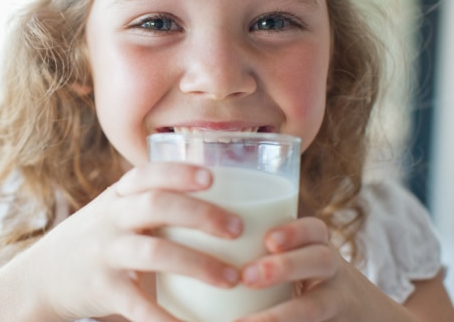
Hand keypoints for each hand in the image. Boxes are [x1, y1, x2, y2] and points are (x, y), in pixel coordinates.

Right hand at [17, 162, 243, 321]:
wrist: (40, 279)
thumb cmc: (93, 243)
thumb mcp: (112, 214)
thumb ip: (149, 205)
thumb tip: (213, 200)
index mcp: (117, 197)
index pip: (147, 174)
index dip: (179, 172)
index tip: (213, 177)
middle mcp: (109, 220)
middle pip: (156, 206)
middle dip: (200, 214)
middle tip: (238, 229)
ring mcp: (104, 254)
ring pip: (154, 253)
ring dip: (197, 264)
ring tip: (231, 278)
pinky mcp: (102, 289)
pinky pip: (139, 305)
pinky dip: (168, 318)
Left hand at [236, 217, 414, 321]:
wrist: (367, 320)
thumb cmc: (306, 286)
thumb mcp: (292, 265)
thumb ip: (251, 256)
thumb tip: (175, 246)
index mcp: (315, 249)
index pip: (314, 230)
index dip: (294, 231)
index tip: (268, 240)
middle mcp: (333, 274)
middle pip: (321, 261)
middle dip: (285, 267)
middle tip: (247, 276)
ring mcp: (339, 302)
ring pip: (319, 305)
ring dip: (282, 314)